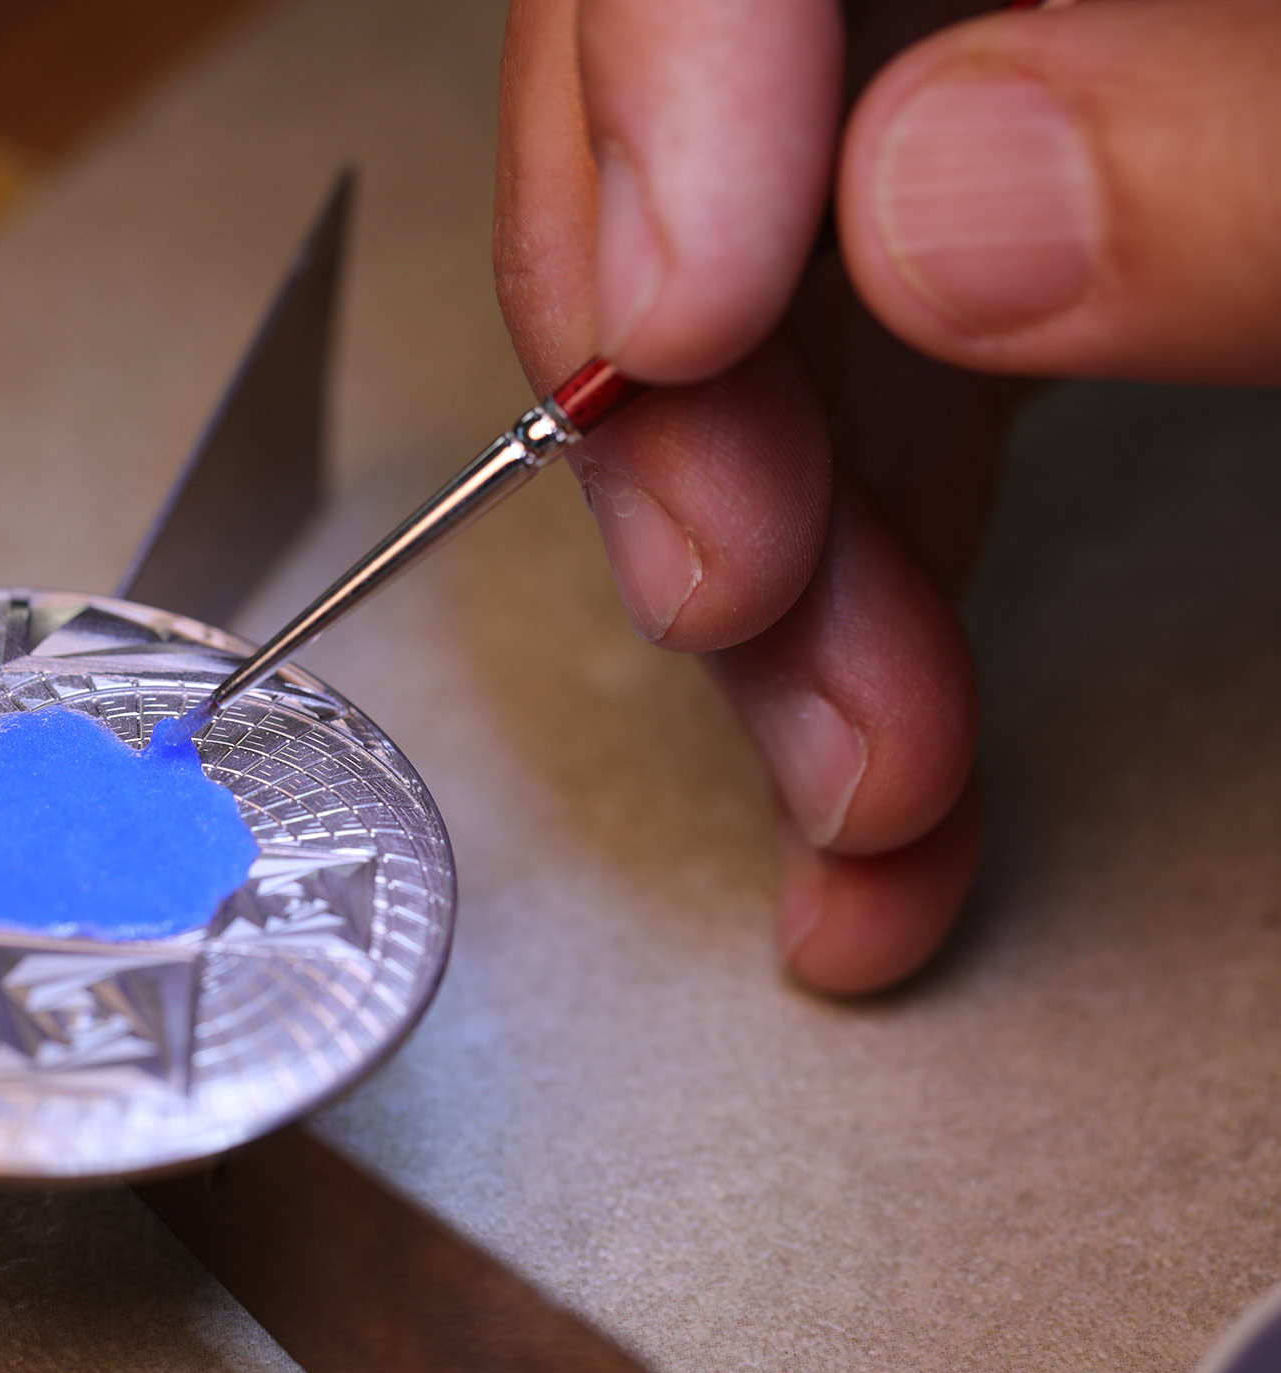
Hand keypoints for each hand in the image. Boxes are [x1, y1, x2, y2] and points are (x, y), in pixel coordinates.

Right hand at [496, 0, 1280, 991]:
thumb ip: (1247, 139)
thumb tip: (943, 210)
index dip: (646, 94)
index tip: (659, 328)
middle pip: (710, 130)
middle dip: (697, 413)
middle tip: (737, 610)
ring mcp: (1015, 94)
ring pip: (786, 303)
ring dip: (784, 577)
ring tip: (847, 782)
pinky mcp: (1048, 228)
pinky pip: (895, 374)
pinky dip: (871, 576)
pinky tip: (880, 749)